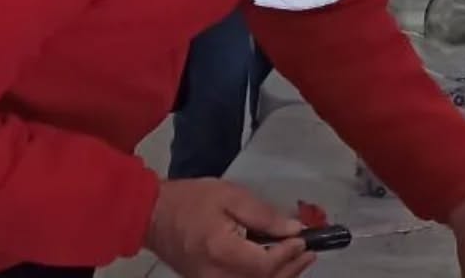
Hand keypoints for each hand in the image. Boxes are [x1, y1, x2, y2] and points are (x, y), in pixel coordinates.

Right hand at [145, 179, 311, 277]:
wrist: (154, 215)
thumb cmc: (192, 200)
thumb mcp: (231, 196)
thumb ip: (263, 214)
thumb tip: (292, 228)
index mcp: (221, 251)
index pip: (264, 264)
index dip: (288, 254)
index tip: (303, 239)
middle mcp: (216, 276)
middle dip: (290, 269)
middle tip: (310, 252)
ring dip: (281, 277)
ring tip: (300, 262)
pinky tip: (277, 269)